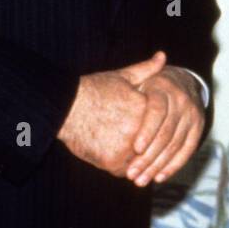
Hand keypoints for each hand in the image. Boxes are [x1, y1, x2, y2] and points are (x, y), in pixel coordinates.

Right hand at [57, 52, 166, 175]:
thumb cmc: (93, 90)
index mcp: (146, 109)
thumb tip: (162, 56)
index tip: (155, 129)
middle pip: (153, 146)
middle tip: (141, 145)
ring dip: (137, 161)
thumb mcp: (122, 77)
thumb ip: (146, 70)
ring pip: (140, 161)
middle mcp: (139, 130)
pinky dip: (121, 167)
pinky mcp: (112, 161)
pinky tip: (113, 156)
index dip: (159, 129)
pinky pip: (124, 171)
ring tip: (126, 151)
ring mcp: (126, 147)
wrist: (65, 107)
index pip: (164, 127)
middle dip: (151, 148)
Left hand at [126, 63, 203, 186]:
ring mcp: (193, 116)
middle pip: (166, 133)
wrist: (183, 83)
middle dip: (147, 156)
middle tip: (131, 173)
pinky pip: (186, 151)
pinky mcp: (198, 129)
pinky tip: (159, 177)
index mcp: (165, 87)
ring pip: (175, 145)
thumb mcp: (143, 75)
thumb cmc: (152, 83)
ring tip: (140, 180)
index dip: (147, 130)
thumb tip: (159, 56)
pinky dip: (173, 166)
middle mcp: (183, 102)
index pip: (157, 110)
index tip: (134, 148)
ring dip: (157, 166)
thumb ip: (142, 69)